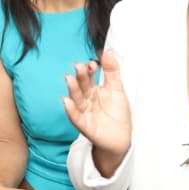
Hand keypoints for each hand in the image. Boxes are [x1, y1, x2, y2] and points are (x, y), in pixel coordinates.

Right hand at [62, 53, 131, 169]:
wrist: (121, 137)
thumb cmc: (118, 113)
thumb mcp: (117, 89)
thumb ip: (112, 70)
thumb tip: (108, 52)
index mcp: (93, 89)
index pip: (88, 77)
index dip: (89, 70)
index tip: (92, 63)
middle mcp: (86, 99)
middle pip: (81, 86)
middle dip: (79, 76)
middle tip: (79, 66)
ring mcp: (84, 112)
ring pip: (76, 99)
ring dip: (72, 89)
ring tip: (69, 79)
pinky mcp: (84, 125)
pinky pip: (75, 117)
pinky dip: (70, 109)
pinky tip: (66, 101)